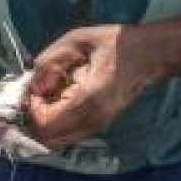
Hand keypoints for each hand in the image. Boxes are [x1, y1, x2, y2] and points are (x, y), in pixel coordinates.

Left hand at [22, 24, 157, 150]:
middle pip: (47, 138)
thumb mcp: (77, 40)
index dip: (31, 107)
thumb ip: (50, 61)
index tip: (35, 87)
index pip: (45, 123)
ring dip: (44, 121)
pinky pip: (67, 134)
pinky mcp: (98, 126)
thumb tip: (32, 85)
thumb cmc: (116, 44)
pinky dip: (56, 122)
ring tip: (50, 95)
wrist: (149, 55)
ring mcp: (98, 126)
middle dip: (34, 117)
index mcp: (89, 99)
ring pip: (56, 140)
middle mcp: (93, 120)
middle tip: (39, 92)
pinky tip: (60, 100)